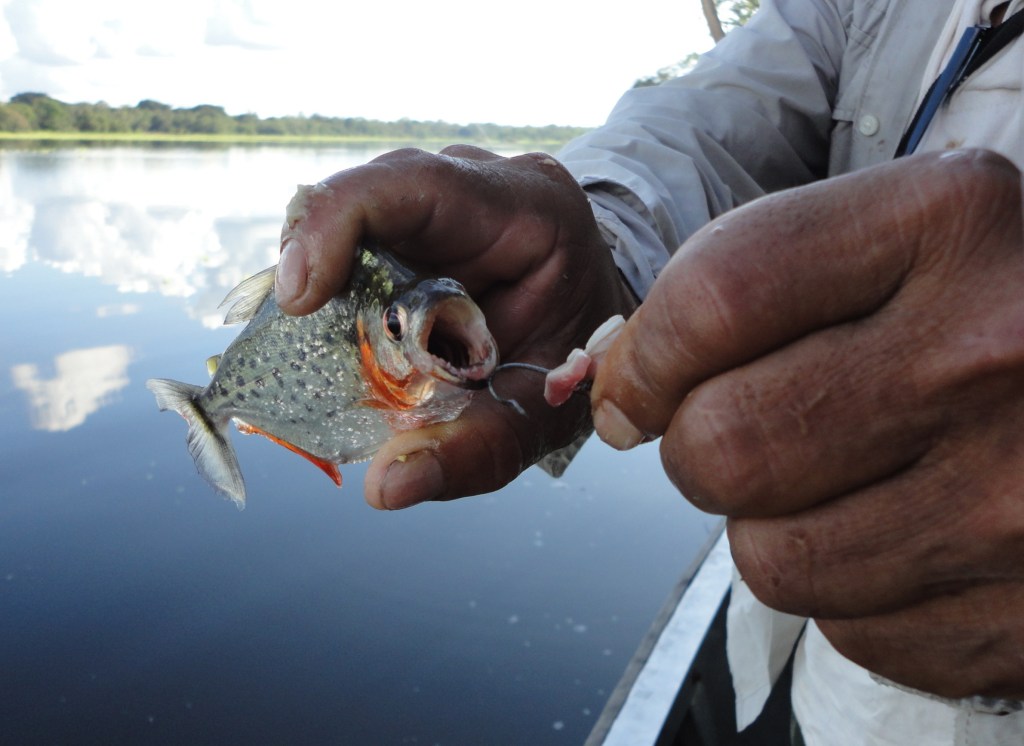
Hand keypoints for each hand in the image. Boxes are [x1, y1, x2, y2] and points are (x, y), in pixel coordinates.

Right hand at [276, 146, 635, 508]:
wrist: (596, 321)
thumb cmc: (580, 361)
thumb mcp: (541, 414)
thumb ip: (474, 451)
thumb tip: (384, 488)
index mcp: (532, 209)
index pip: (417, 185)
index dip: (336, 224)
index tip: (296, 298)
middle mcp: (483, 180)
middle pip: (370, 195)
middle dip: (319, 261)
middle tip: (300, 336)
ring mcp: (447, 188)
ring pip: (354, 213)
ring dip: (326, 277)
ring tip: (326, 339)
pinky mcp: (419, 212)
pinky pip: (359, 234)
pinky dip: (337, 283)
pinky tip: (342, 327)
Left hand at [591, 150, 1023, 698]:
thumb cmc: (1003, 307)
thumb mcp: (905, 235)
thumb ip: (749, 283)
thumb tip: (616, 388)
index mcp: (949, 225)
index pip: (715, 300)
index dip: (646, 358)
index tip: (635, 387)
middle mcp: (993, 354)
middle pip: (723, 444)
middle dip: (698, 447)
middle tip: (743, 431)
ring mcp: (1017, 498)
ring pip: (769, 558)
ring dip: (773, 524)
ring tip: (843, 479)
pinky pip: (849, 628)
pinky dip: (851, 589)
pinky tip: (907, 530)